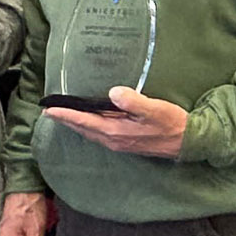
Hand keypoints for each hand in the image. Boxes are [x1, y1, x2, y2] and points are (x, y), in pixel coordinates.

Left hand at [44, 86, 188, 157]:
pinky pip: (99, 135)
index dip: (66, 115)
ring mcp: (120, 143)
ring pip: (90, 133)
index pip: (85, 121)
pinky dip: (88, 128)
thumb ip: (134, 102)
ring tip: (63, 117)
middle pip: (83, 129)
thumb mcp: (154, 109)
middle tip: (49, 112)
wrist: (186, 142)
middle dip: (66, 120)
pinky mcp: (126, 142)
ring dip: (76, 125)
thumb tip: (114, 92)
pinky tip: (89, 123)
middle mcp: (114, 139)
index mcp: (116, 131)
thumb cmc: (171, 123)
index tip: (50, 110)